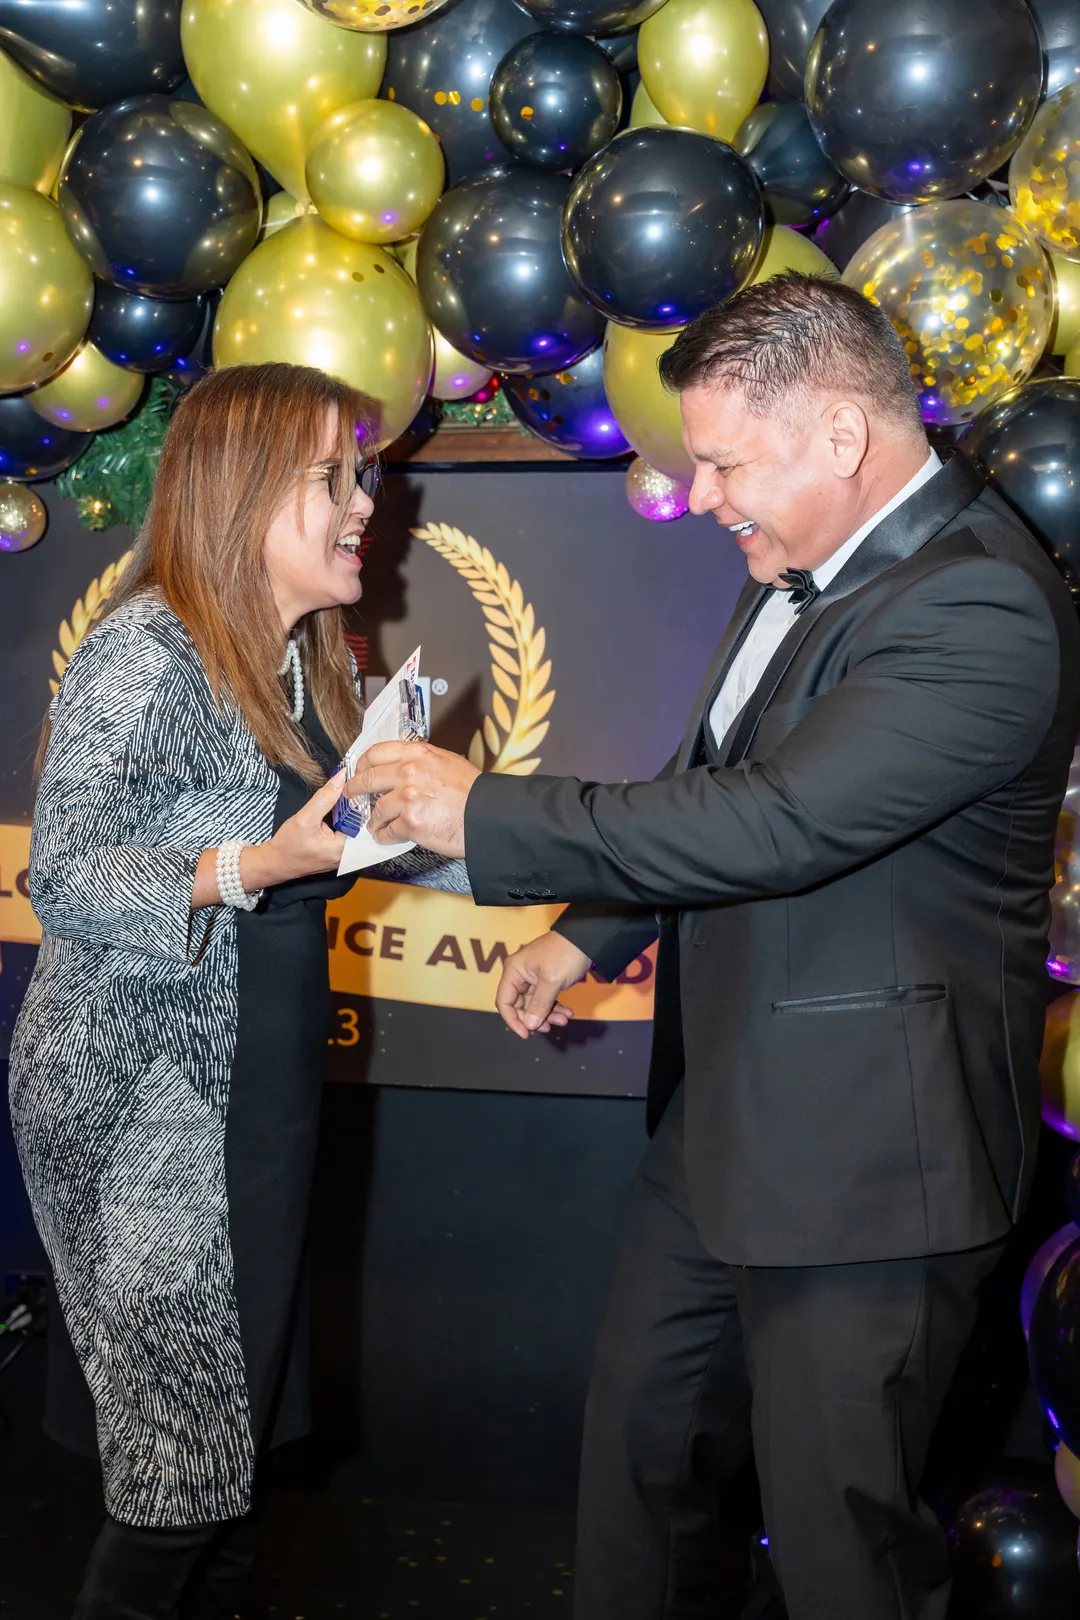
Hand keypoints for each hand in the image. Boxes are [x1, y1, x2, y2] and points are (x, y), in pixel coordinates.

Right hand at [242, 768, 346, 888]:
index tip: (353, 786)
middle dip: (352, 806)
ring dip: (345, 812)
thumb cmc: (287, 845)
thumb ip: (324, 798)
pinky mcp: (336, 852)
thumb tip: (341, 778)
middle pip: (358, 823)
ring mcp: (342, 854)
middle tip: (348, 787)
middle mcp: (348, 855)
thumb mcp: (305, 818)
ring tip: (340, 797)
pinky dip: (340, 820)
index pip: (361, 820)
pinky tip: (334, 810)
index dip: (358, 801)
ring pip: (351, 826)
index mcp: (344, 850)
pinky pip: (344, 831)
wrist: (274, 863)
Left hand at [344, 741, 479, 857]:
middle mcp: (409, 772)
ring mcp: (408, 798)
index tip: (358, 770)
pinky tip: (386, 837)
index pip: (376, 752)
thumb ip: (423, 761)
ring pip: (376, 810)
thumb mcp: (448, 762)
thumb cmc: (473, 792)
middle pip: (368, 779)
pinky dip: (384, 836)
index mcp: (418, 753)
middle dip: (354, 789)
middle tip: (351, 795)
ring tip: (375, 824)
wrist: (487, 816)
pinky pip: (386, 831)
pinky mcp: (410, 823)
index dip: (362, 763)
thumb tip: (405, 764)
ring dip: (373, 819)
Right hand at [495, 931, 590, 1039]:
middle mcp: (520, 973)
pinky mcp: (546, 978)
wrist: (588, 938)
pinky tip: (567, 1013)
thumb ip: (539, 1004)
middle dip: (535, 1017)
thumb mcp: (552, 981)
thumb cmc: (566, 953)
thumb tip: (530, 1025)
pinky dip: (555, 1006)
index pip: (504, 1002)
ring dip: (548, 1014)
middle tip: (550, 1026)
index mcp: (514, 970)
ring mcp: (533, 976)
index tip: (526, 1034)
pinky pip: (545, 997)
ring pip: (535, 1003)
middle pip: (519, 1005)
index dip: (513, 1020)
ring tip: (563, 1019)